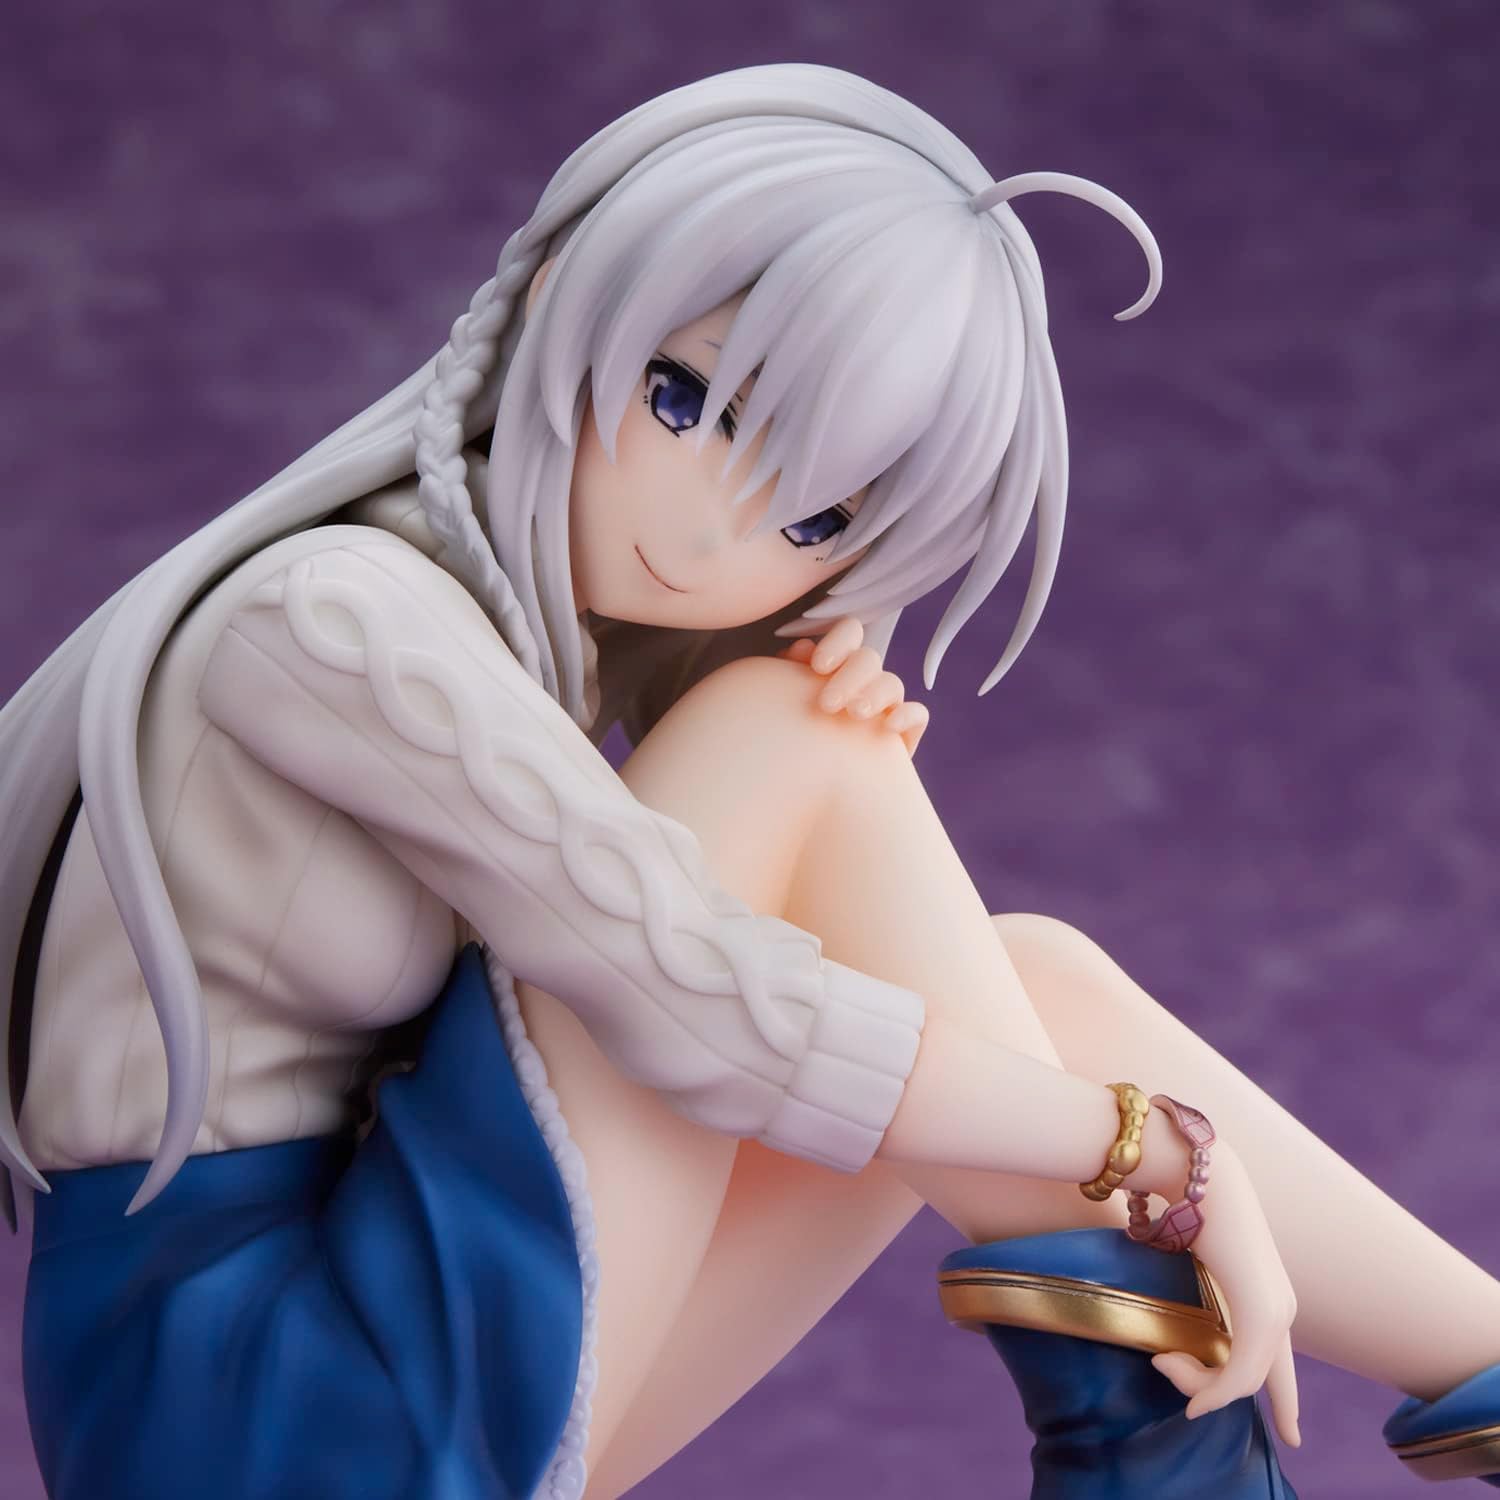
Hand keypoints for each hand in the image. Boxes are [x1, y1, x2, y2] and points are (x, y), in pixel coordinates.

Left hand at [778, 617, 928, 754]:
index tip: (817, 665)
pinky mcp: (904, 732)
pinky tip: (888, 727)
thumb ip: (792, 674)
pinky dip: (907, 716)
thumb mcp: (787, 705)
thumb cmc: (794, 741)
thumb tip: (801, 648)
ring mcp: (887, 705)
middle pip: (869, 659)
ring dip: (875, 694)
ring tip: (854, 714)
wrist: (814, 784)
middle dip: (850, 676)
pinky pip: (918, 715)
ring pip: (892, 683)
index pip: (849, 632)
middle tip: (827, 704)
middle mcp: (864, 680)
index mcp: (836, 664)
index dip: (839, 641)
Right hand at [1147, 1141, 1301, 1449]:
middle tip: (1165, 1370)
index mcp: (1267, 1295)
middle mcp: (1280, 1308)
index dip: (1287, 1402)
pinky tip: (1168, 1366)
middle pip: (1251, 1382)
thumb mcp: (1193, 1259)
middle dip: (1207, 1392)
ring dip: (1196, 1383)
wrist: (1194, 1170)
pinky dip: (1206, 1384)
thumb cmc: (1184, 1205)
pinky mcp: (1260, 1312)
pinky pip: (1238, 1373)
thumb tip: (1170, 1307)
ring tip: (1160, 1360)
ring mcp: (1274, 1311)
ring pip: (1241, 1383)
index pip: (1280, 1363)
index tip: (1293, 1438)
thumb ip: (1196, 1287)